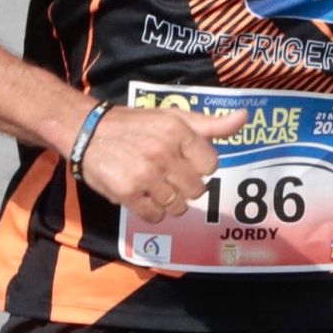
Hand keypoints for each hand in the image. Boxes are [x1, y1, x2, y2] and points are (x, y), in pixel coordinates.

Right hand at [77, 106, 247, 223]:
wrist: (87, 130)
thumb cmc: (135, 124)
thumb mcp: (173, 116)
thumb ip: (211, 124)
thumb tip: (245, 117)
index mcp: (179, 131)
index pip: (211, 166)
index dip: (198, 166)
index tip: (182, 161)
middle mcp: (164, 152)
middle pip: (196, 190)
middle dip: (184, 186)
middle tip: (167, 175)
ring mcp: (146, 174)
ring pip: (177, 206)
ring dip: (167, 201)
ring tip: (152, 185)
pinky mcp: (127, 192)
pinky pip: (154, 216)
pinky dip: (150, 211)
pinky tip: (140, 195)